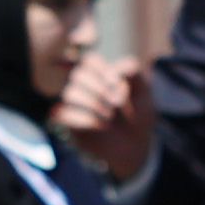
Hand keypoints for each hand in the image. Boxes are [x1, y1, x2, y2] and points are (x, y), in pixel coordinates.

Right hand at [52, 47, 155, 182]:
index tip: (119, 83)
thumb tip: (114, 69)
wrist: (135, 145)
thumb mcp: (143, 91)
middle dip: (100, 88)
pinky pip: (61, 114)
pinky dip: (83, 119)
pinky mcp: (69, 124)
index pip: (89, 60)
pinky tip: (100, 125)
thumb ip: (134, 73)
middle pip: (78, 75)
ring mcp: (74, 105)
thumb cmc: (137, 115)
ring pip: (69, 93)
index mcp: (99, 75)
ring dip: (93, 103)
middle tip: (118, 103)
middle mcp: (83, 87)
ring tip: (110, 116)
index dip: (102, 70)